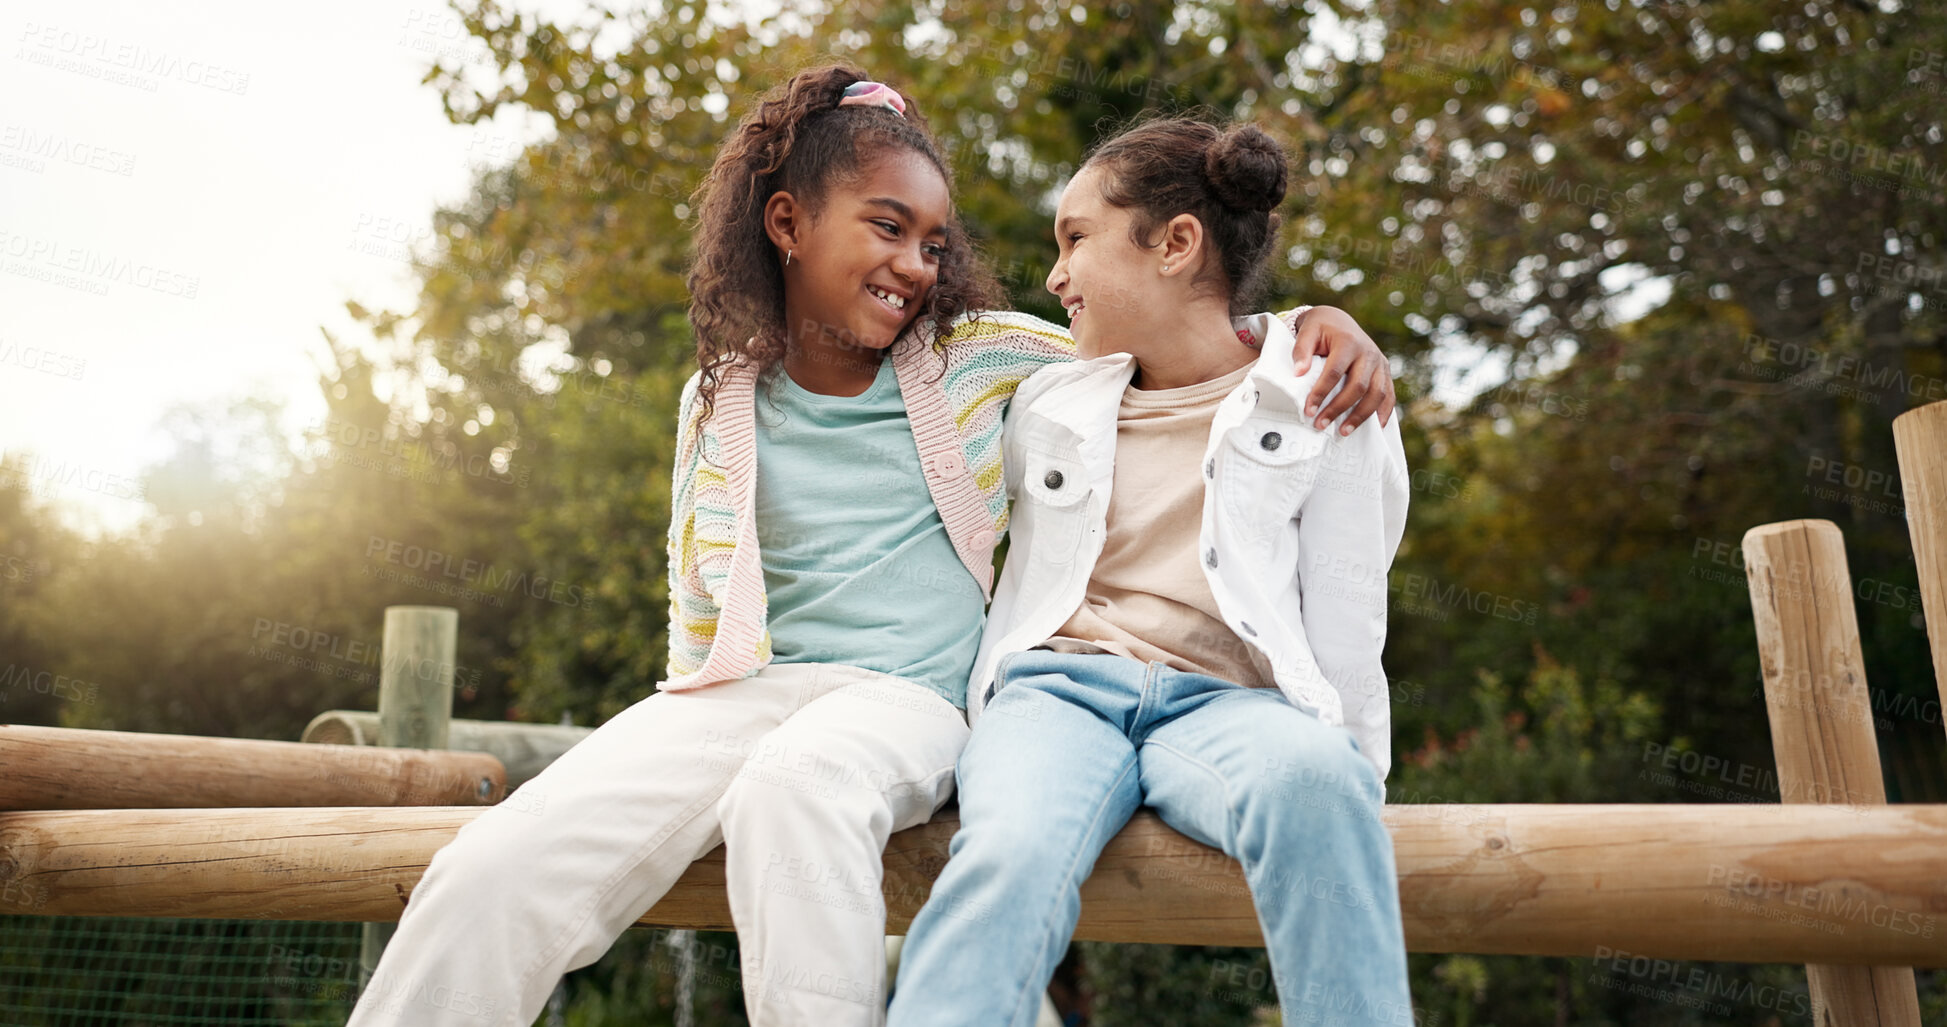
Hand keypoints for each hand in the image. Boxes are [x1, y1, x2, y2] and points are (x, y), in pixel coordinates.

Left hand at [1290, 305, 1396, 432]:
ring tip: (1343, 432)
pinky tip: (1375, 428)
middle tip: (1320, 425)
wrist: (1339, 321)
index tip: (1309, 410)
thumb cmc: (1321, 329)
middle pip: (1358, 386)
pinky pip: (1389, 395)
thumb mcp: (1308, 331)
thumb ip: (1301, 350)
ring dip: (1361, 416)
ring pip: (1377, 394)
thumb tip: (1298, 373)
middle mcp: (1368, 352)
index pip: (1334, 372)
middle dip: (1339, 408)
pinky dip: (1384, 412)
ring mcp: (1380, 363)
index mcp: (1348, 342)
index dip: (1321, 393)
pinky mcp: (1385, 372)